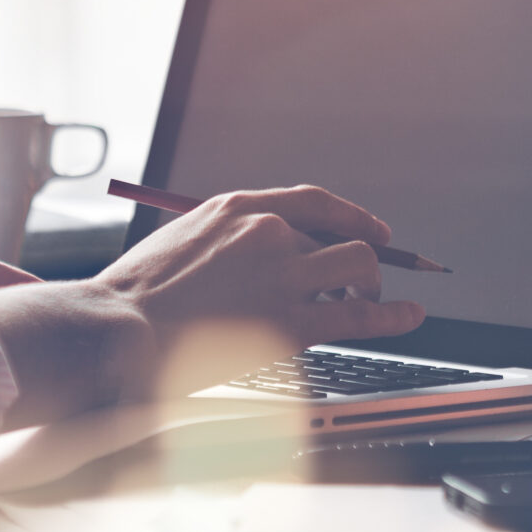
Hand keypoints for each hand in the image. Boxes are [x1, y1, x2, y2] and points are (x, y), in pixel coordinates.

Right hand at [94, 185, 427, 363]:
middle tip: (362, 282)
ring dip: (370, 286)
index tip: (371, 229)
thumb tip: (253, 258)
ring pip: (358, 268)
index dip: (351, 215)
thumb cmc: (137, 296)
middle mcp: (269, 231)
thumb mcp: (183, 241)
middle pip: (340, 237)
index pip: (314, 201)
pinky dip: (393, 315)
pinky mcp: (290, 322)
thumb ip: (226, 241)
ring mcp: (283, 274)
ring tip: (370, 302)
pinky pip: (359, 314)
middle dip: (360, 261)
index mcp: (239, 206)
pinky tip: (410, 317)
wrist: (122, 329)